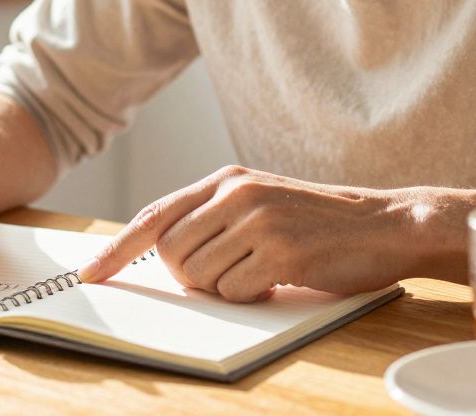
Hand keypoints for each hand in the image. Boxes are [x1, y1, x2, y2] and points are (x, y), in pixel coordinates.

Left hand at [77, 166, 419, 301]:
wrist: (385, 225)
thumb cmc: (318, 224)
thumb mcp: (259, 204)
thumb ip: (212, 219)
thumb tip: (160, 255)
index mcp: (225, 180)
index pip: (153, 216)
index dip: (117, 249)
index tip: (90, 274)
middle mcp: (236, 194)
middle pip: (170, 255)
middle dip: (190, 277)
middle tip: (232, 271)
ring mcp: (258, 221)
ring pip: (199, 277)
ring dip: (225, 288)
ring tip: (262, 270)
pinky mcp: (280, 251)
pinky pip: (235, 292)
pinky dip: (253, 295)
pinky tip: (282, 276)